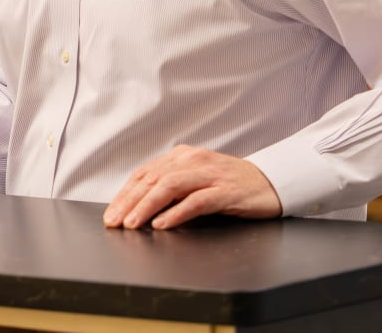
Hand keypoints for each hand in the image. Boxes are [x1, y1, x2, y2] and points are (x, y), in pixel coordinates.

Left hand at [102, 145, 281, 229]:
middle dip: (129, 202)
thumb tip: (139, 206)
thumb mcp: (195, 180)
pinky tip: (163, 224)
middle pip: (152, 180)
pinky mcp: (226, 191)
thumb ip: (171, 187)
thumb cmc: (229, 184)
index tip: (111, 214)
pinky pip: (196, 201)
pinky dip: (177, 213)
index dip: (124, 194)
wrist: (270, 181)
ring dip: (147, 207)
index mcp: (180, 156)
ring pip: (169, 187)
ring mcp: (208, 175)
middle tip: (114, 221)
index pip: (144, 174)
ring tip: (132, 224)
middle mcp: (191, 161)